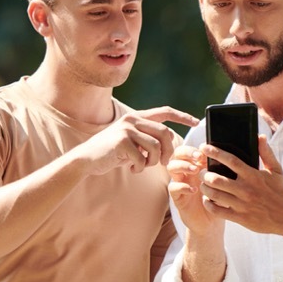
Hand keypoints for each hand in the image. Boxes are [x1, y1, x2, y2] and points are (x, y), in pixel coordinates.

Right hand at [76, 106, 197, 175]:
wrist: (86, 159)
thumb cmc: (111, 153)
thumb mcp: (131, 142)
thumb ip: (147, 139)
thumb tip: (169, 140)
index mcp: (136, 117)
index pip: (164, 112)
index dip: (182, 117)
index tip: (196, 122)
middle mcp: (132, 119)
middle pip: (165, 133)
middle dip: (168, 151)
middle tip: (164, 163)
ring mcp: (126, 129)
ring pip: (155, 147)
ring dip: (152, 162)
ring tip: (142, 166)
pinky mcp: (121, 142)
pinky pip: (141, 158)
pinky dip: (140, 167)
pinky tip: (132, 169)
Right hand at [166, 145, 224, 240]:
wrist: (211, 222)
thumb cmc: (219, 200)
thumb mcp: (223, 183)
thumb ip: (222, 170)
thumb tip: (230, 156)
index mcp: (196, 166)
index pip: (190, 149)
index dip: (196, 148)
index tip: (207, 151)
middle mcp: (186, 172)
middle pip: (177, 154)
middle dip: (186, 152)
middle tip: (198, 156)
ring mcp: (180, 183)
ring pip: (171, 167)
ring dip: (183, 166)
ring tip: (195, 170)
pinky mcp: (177, 197)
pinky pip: (173, 187)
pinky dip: (183, 187)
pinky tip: (194, 189)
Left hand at [199, 136, 282, 236]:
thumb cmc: (281, 191)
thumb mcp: (276, 170)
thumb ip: (266, 153)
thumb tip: (259, 136)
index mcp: (254, 175)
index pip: (230, 160)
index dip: (215, 152)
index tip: (203, 147)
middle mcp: (246, 189)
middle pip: (216, 179)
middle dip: (204, 174)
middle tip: (200, 171)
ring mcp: (242, 204)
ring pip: (214, 195)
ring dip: (204, 188)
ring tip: (202, 184)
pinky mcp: (240, 218)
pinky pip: (217, 211)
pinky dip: (208, 204)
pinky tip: (207, 199)